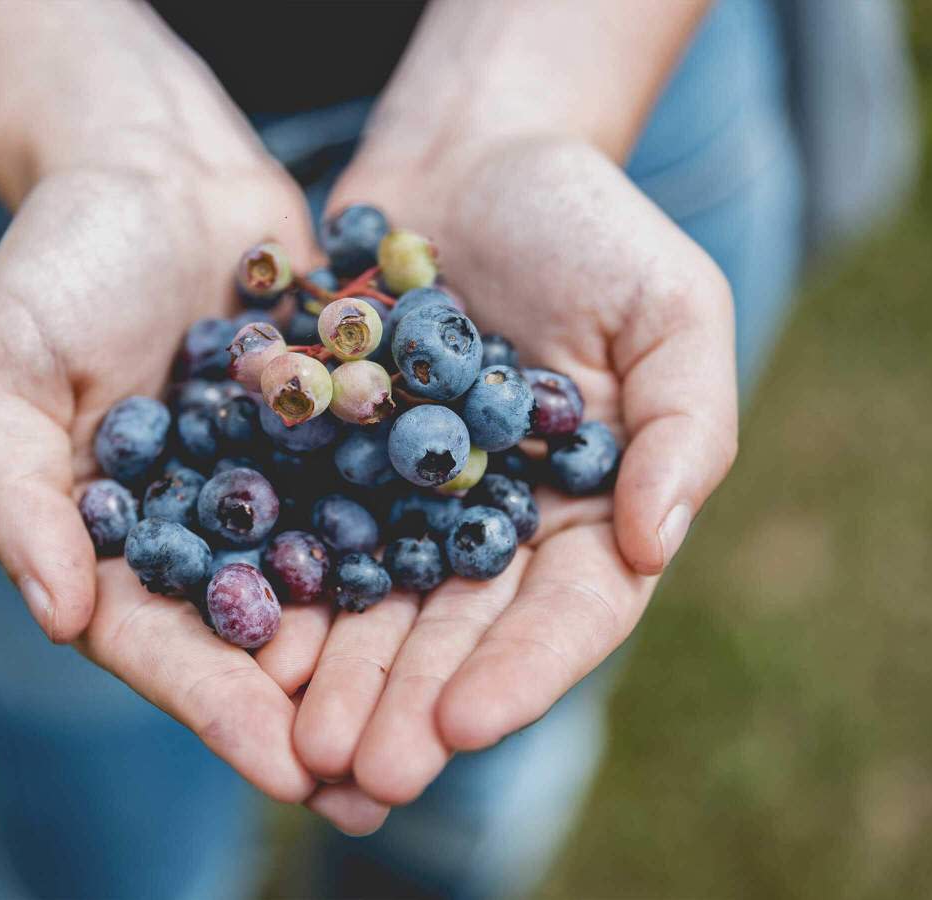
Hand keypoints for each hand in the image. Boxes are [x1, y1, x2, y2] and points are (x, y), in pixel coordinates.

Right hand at [0, 147, 386, 833]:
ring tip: (442, 723)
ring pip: (334, 586)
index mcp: (115, 536)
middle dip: (316, 711)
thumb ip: (15, 490)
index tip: (283, 765)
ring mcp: (279, 482)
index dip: (216, 706)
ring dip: (382, 656)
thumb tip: (55, 617)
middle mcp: (204, 525)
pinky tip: (479, 595)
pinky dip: (422, 544)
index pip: (161, 642)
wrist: (159, 167)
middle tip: (381, 783)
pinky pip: (384, 497)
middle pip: (259, 638)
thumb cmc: (58, 260)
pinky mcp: (342, 432)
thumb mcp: (3, 365)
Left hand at [293, 138, 737, 804]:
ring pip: (378, 605)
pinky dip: (284, 591)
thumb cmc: (591, 225)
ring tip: (298, 741)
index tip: (465, 728)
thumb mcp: (669, 308)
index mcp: (590, 508)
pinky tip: (248, 646)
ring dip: (340, 676)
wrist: (472, 158)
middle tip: (362, 772)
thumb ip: (683, 425)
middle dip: (412, 702)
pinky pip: (309, 535)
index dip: (522, 674)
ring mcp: (412, 499)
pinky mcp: (338, 460)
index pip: (569, 612)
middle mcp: (498, 524)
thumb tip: (658, 543)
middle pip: (460, 631)